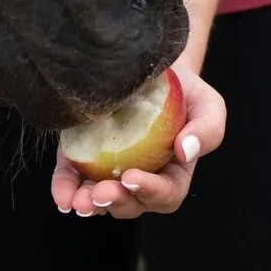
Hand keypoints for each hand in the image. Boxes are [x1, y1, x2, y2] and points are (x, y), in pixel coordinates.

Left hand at [49, 62, 225, 220]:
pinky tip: (62, 196)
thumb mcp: (207, 103)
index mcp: (173, 173)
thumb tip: (186, 151)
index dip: (149, 191)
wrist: (149, 66)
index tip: (131, 177)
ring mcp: (109, 171)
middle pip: (131, 203)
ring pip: (100, 200)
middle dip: (115, 201)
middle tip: (100, 193)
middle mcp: (140, 178)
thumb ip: (208, 129)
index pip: (165, 193)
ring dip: (89, 204)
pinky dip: (65, 189)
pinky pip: (73, 179)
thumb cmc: (184, 90)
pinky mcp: (82, 156)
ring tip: (78, 200)